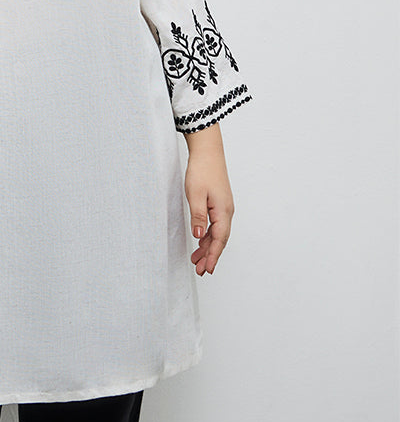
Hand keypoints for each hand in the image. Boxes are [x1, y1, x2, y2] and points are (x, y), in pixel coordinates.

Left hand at [183, 123, 233, 275]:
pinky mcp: (219, 202)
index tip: (207, 270)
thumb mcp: (195, 194)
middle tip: (200, 270)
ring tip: (197, 259)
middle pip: (220, 239)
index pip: (219, 240)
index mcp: (223, 211)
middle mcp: (226, 211)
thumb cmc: (202, 170)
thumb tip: (199, 236)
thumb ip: (198, 216)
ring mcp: (224, 207)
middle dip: (210, 256)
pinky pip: (215, 224)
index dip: (213, 256)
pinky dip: (208, 235)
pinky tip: (201, 240)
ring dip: (208, 246)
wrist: (208, 151)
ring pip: (217, 232)